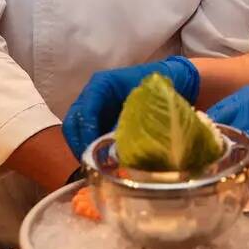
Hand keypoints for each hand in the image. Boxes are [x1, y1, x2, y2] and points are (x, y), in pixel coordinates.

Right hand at [62, 56, 198, 160]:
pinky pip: (89, 135)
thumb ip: (128, 122)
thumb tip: (116, 148)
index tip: (92, 150)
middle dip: (79, 143)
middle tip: (90, 163)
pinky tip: (102, 162)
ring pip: (78, 130)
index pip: (85, 109)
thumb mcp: (144, 102)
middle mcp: (93, 95)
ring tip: (95, 166)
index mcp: (101, 84)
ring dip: (83, 148)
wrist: (174, 82)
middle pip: (74, 121)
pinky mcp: (101, 119)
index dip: (86, 131)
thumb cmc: (159, 87)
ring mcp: (95, 108)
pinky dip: (92, 149)